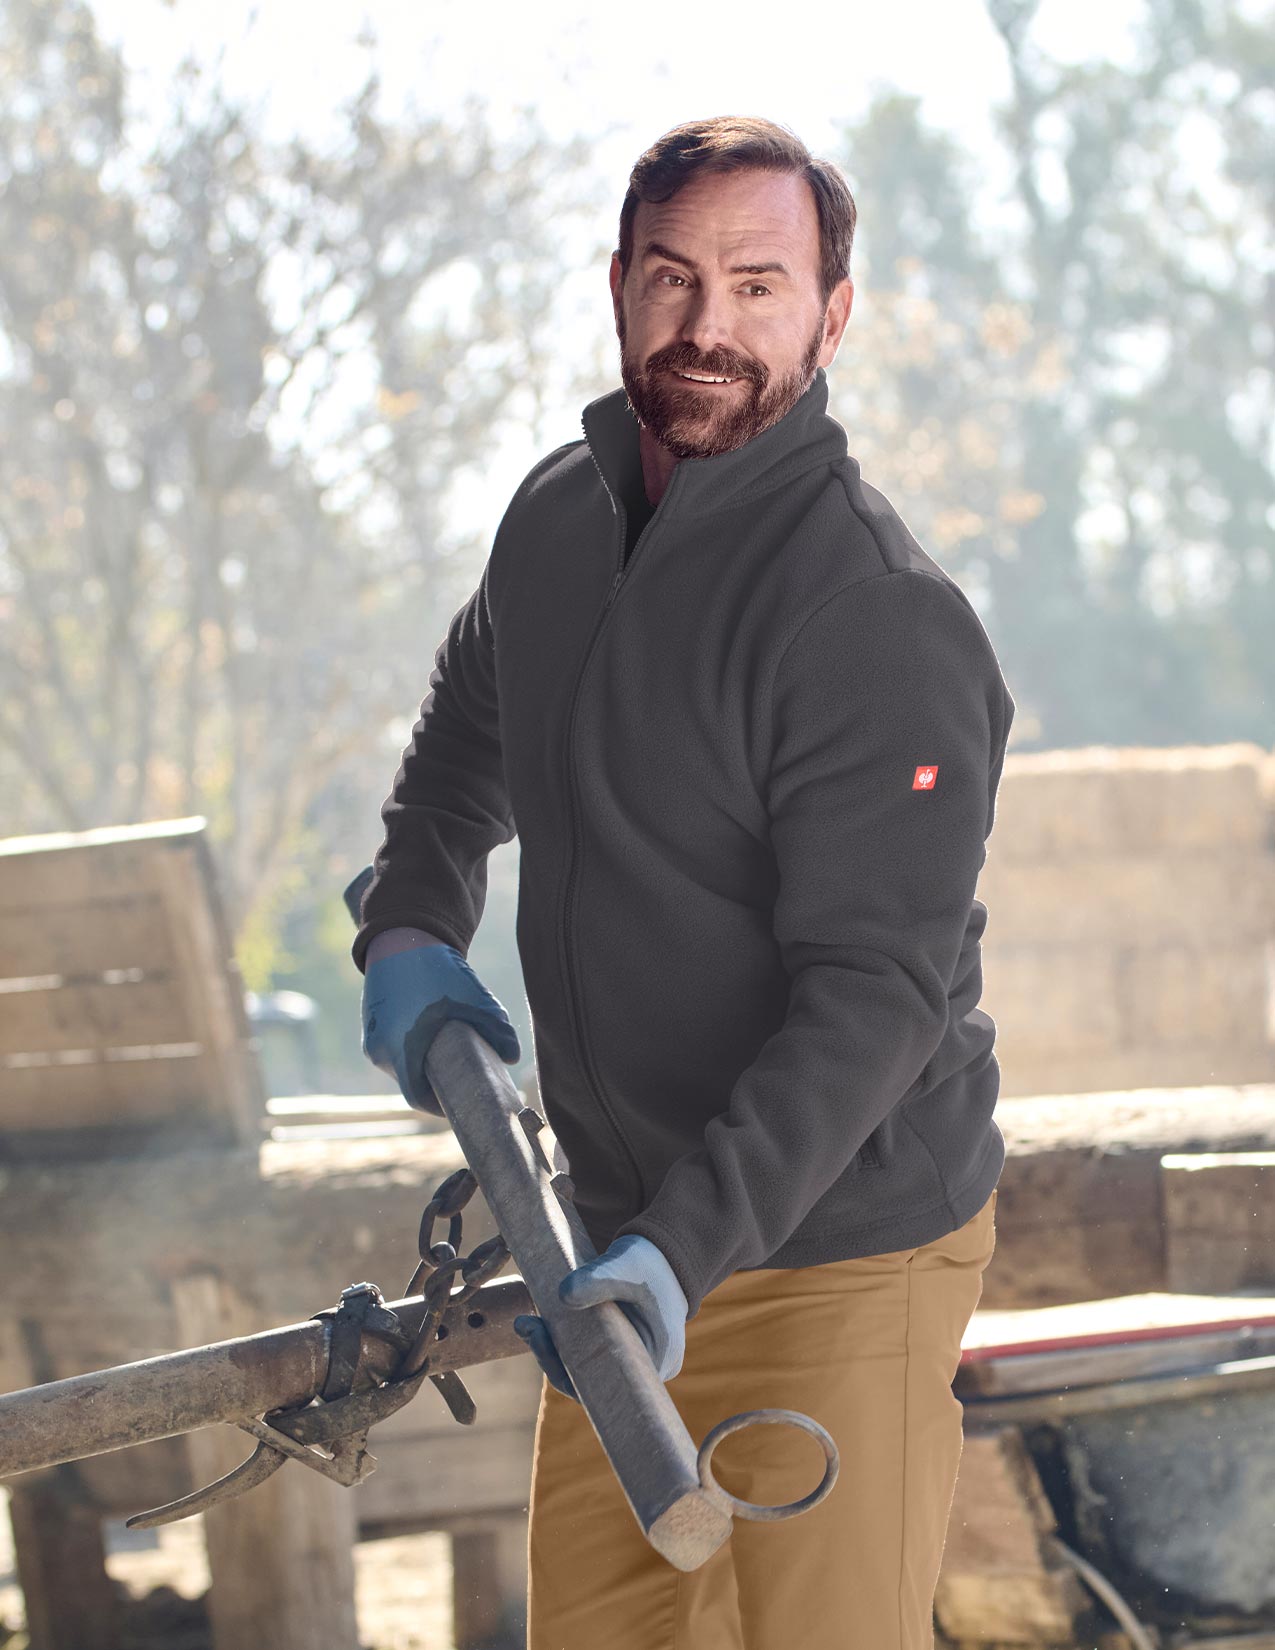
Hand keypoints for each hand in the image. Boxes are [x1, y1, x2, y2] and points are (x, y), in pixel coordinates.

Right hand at [360, 943, 519, 1115]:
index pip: (417, 1097)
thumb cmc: (436, 970)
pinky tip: (430, 1035)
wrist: (401, 937)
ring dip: (423, 1063)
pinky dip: (411, 1049)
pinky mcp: (369, 1027)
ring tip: (448, 1051)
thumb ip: (499, 1030)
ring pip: (401, 1065)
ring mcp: (371, 1038)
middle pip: (411, 1081)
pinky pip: (393, 1049)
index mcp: (402, 1048)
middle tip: (462, 1075)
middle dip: (436, 1082)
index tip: (460, 1103)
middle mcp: (380, 1049)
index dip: (440, 1107)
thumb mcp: (475, 998)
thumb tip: (514, 1058)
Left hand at [513, 1234, 687, 1401]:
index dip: (566, 1373)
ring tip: (526, 1323)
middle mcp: (645, 1369)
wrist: (663, 1255)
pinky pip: (586, 1355)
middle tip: (526, 1326)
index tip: (540, 1343)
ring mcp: (630, 1362)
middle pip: (591, 1380)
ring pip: (585, 1368)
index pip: (605, 1385)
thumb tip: (563, 1295)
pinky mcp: (617, 1350)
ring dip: (553, 1349)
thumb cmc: (648, 1262)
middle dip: (552, 1357)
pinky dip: (563, 1342)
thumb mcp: (625, 1265)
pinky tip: (539, 1324)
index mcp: (657, 1357)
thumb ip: (598, 1278)